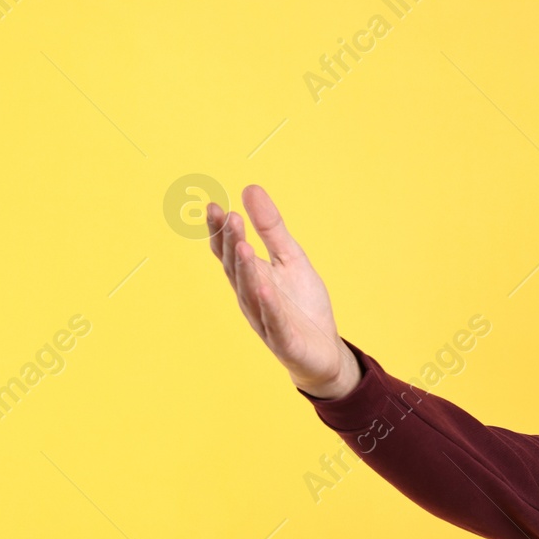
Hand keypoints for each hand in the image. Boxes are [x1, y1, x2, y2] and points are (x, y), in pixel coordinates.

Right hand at [207, 184, 356, 398]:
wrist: (323, 350)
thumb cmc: (303, 304)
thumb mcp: (291, 258)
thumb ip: (271, 228)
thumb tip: (249, 188)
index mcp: (251, 276)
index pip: (229, 251)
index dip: (221, 231)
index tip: (215, 206)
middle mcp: (252, 297)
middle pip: (236, 268)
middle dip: (231, 243)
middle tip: (229, 217)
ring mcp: (265, 319)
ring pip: (250, 293)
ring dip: (245, 270)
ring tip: (242, 245)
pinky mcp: (284, 340)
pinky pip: (273, 321)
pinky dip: (268, 305)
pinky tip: (264, 288)